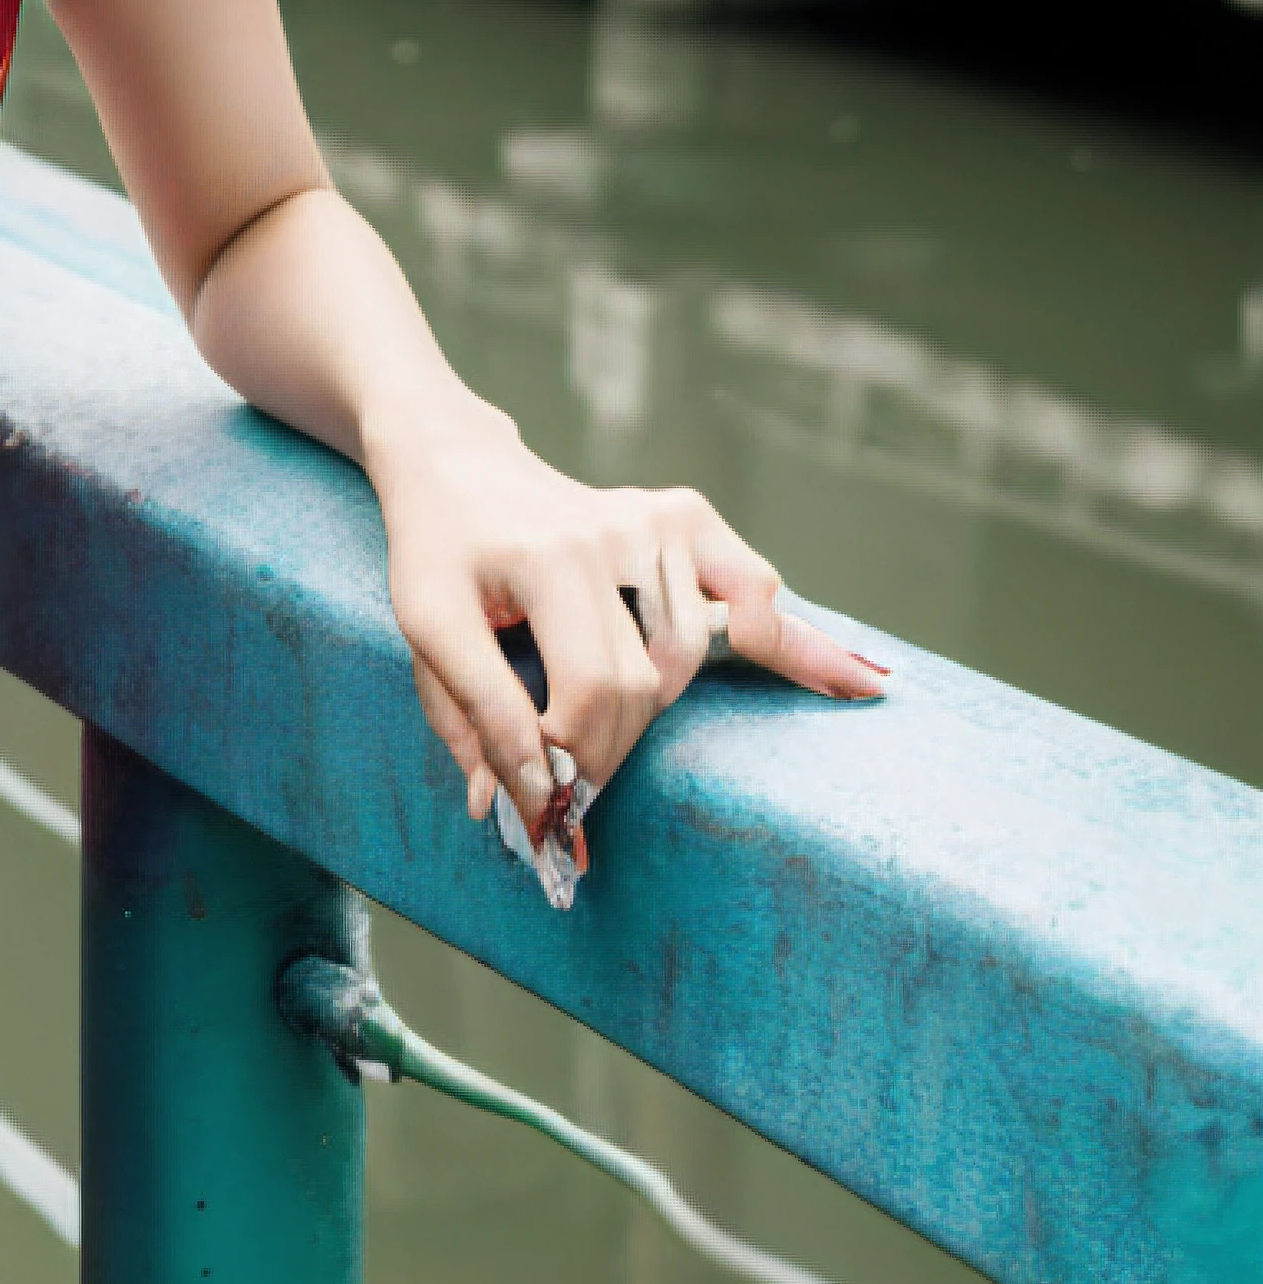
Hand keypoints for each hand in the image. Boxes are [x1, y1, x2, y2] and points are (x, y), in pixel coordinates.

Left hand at [370, 407, 886, 843]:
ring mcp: (651, 521)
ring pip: (682, 658)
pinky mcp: (682, 516)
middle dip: (603, 754)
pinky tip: (858, 684)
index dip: (567, 764)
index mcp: (539, 558)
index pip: (583, 689)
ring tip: (600, 738)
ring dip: (646, 712)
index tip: (544, 815)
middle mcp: (606, 534)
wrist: (454, 467)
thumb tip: (509, 809)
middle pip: (639, 684)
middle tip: (573, 798)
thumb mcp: (424, 631)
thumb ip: (468, 716)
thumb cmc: (436, 556)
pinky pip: (749, 589)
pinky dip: (793, 640)